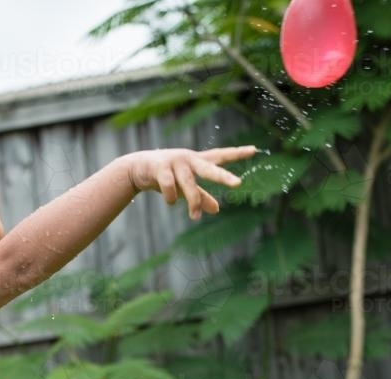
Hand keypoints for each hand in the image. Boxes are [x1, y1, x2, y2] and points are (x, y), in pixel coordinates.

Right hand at [125, 146, 257, 220]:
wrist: (136, 168)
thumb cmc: (165, 176)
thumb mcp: (185, 187)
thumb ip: (201, 196)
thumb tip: (217, 209)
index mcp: (197, 161)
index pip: (220, 156)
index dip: (237, 153)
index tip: (254, 150)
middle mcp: (189, 158)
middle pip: (209, 168)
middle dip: (223, 176)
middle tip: (237, 184)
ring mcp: (174, 161)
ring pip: (189, 184)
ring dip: (193, 202)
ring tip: (194, 217)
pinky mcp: (160, 167)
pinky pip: (170, 187)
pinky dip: (172, 198)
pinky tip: (171, 201)